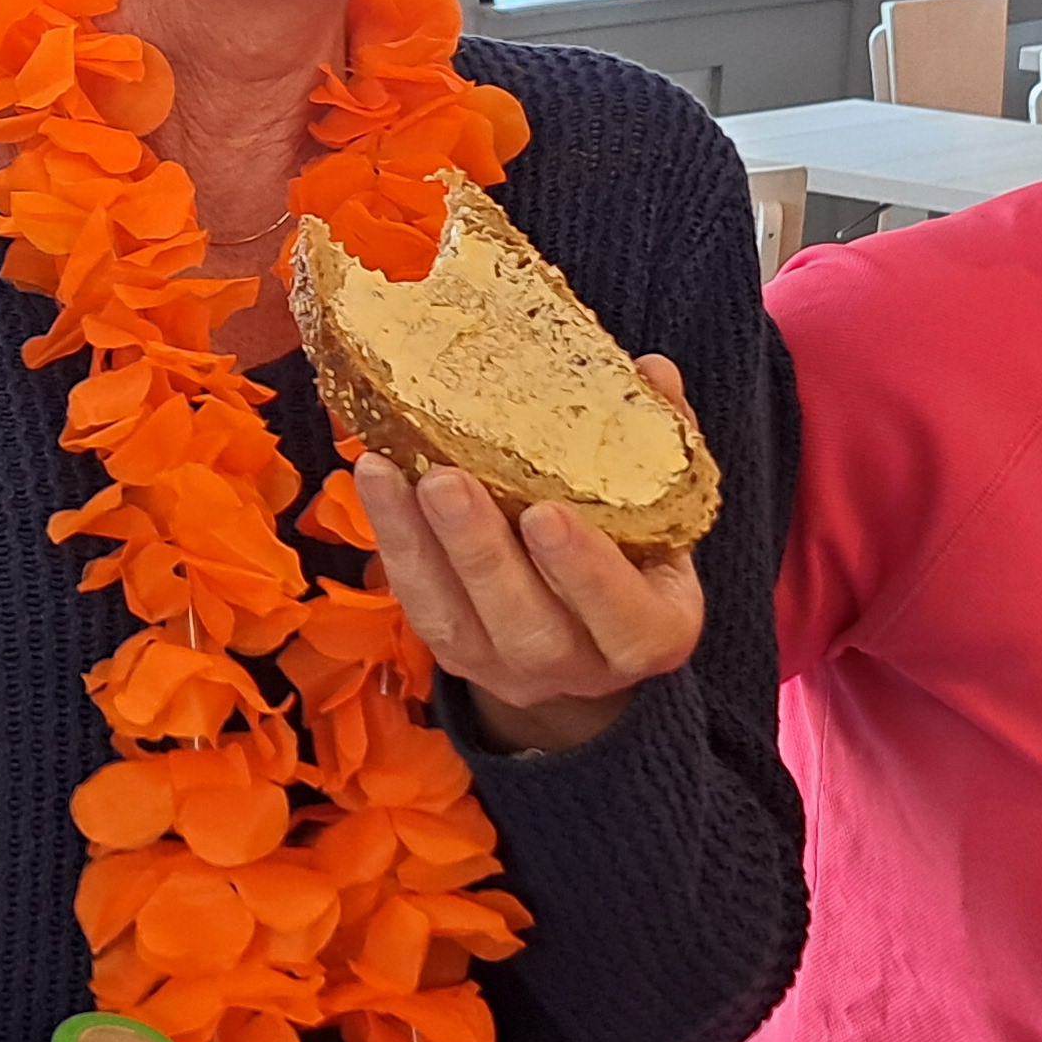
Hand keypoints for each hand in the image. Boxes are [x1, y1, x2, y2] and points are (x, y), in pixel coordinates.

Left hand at [354, 357, 707, 757]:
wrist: (594, 630)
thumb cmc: (637, 554)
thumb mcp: (664, 509)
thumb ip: (660, 446)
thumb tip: (652, 371)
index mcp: (651, 634)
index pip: (627, 622)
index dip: (586, 573)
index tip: (545, 514)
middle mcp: (582, 669)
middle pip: (529, 628)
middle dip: (481, 553)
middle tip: (446, 480)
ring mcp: (511, 670)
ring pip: (456, 623)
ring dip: (417, 543)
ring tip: (386, 469)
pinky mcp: (457, 654)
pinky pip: (418, 606)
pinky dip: (393, 543)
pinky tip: (376, 480)